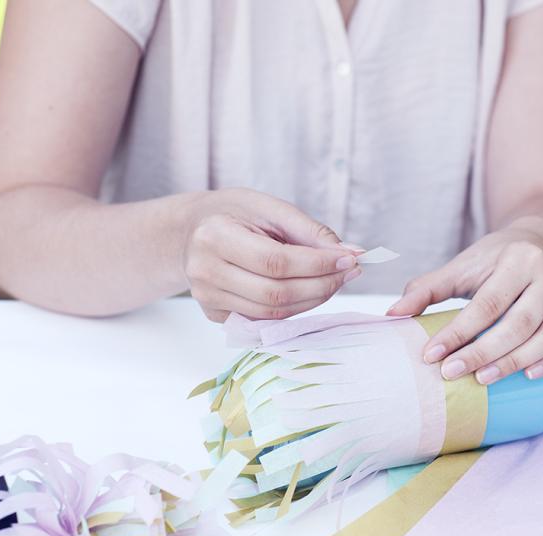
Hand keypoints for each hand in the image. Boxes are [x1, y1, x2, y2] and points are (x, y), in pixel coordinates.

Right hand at [182, 188, 361, 321]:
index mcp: (214, 236)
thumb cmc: (234, 213)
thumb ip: (310, 232)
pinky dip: (293, 309)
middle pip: (276, 293)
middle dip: (321, 286)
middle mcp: (204, 271)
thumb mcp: (270, 208)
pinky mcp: (214, 315)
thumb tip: (350, 253)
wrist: (191, 229)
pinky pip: (263, 320)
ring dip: (312, 301)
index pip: (276, 262)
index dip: (317, 264)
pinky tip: (308, 292)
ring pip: (272, 313)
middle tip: (348, 273)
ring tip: (333, 281)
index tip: (349, 260)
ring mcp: (207, 297)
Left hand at [387, 221, 542, 382]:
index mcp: (518, 258)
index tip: (431, 355)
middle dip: (483, 352)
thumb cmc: (498, 259)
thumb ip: (428, 288)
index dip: (458, 332)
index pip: (486, 303)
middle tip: (452, 373)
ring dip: (516, 362)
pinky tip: (530, 376)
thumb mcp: (464, 265)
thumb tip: (392, 314)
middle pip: (517, 323)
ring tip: (484, 379)